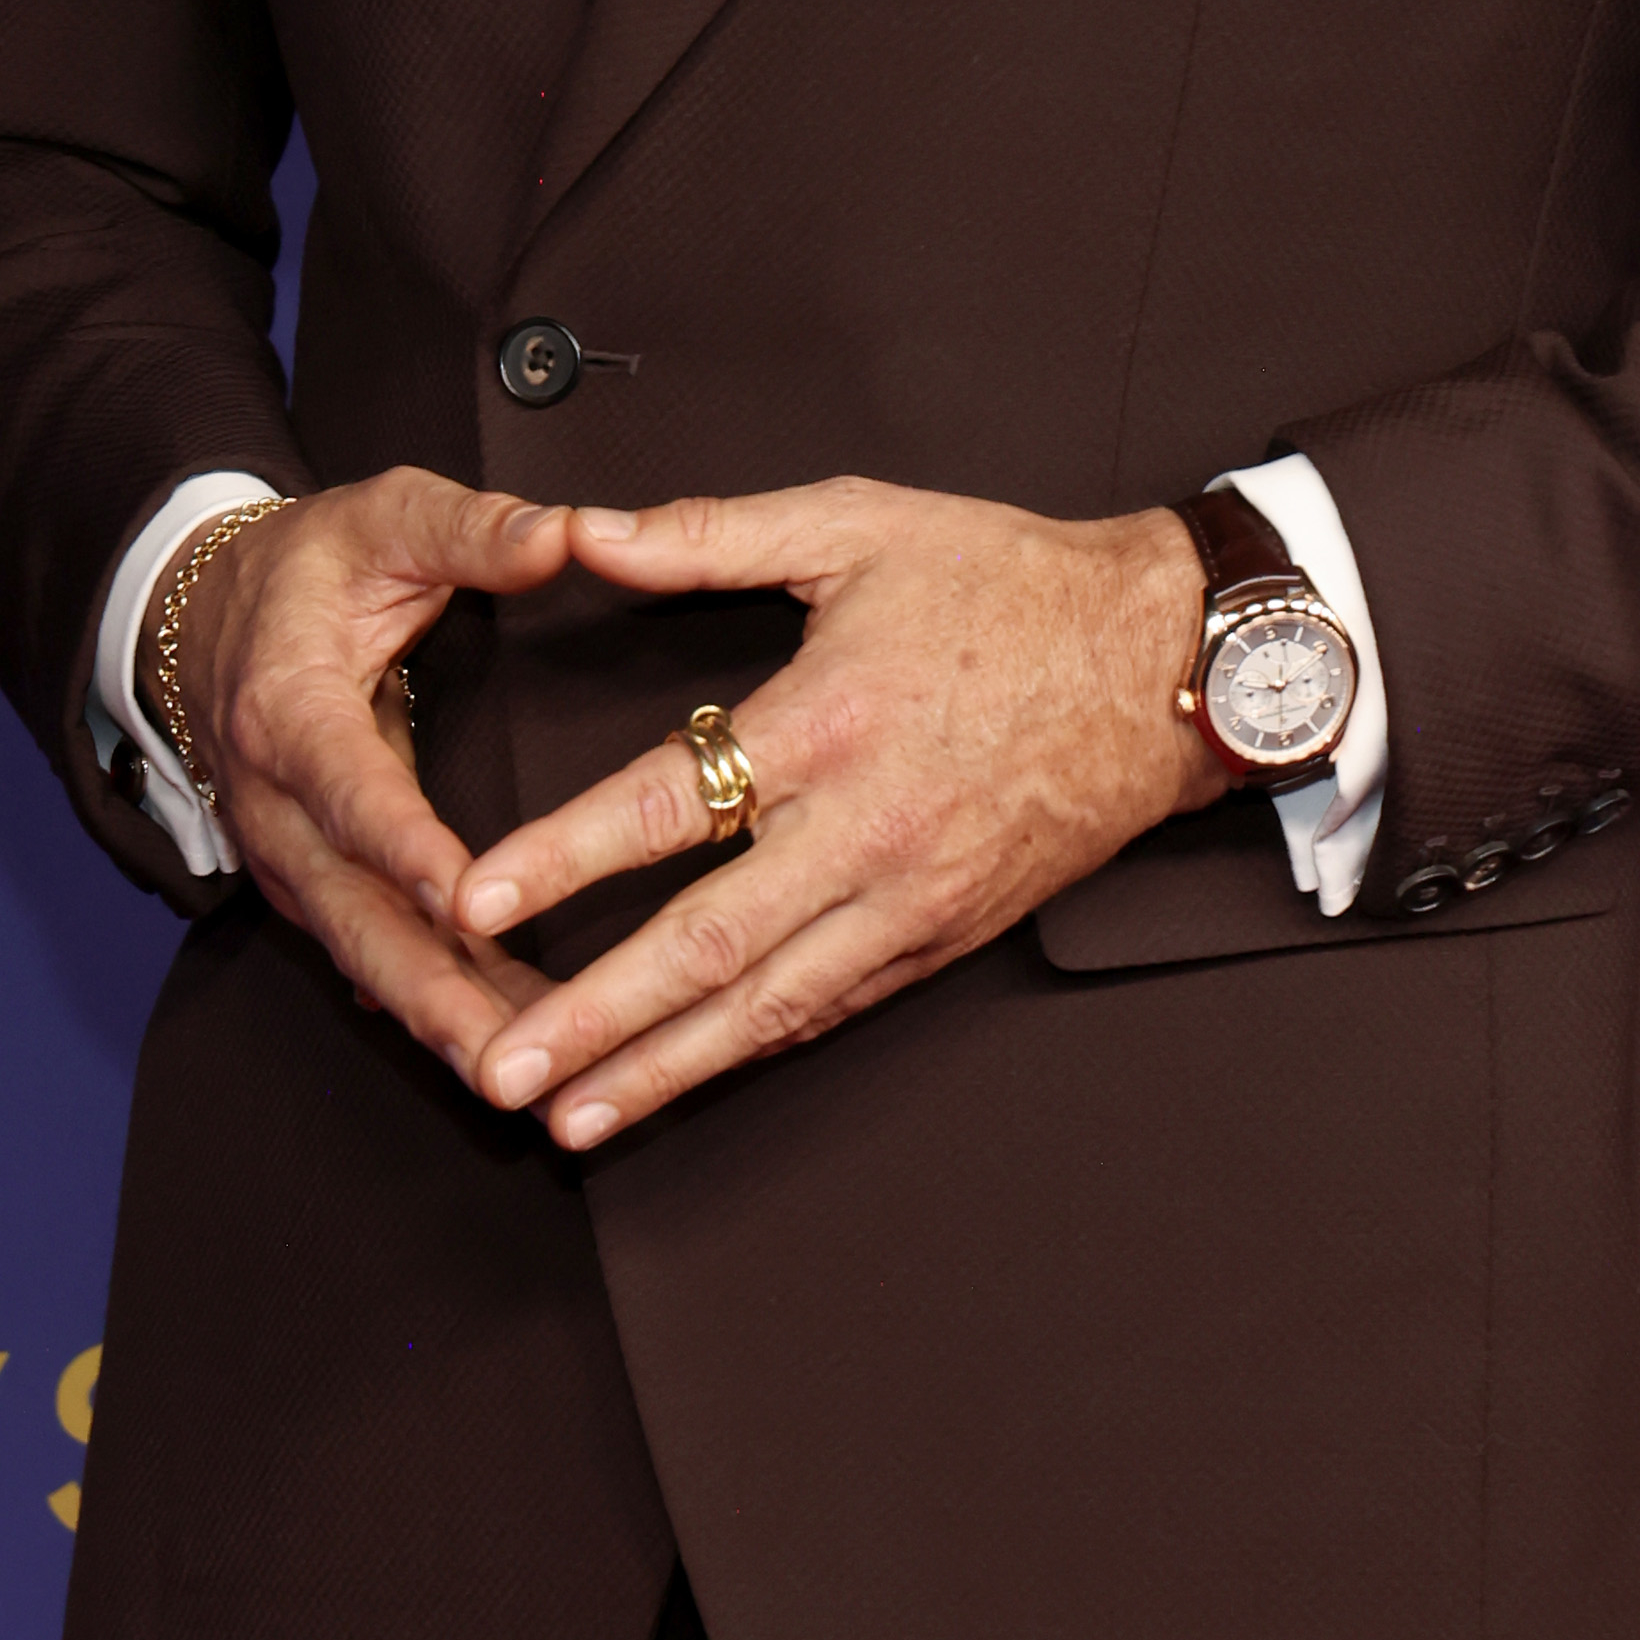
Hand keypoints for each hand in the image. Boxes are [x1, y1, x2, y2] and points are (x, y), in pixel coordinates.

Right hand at [165, 471, 575, 1093]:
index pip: (349, 787)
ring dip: (440, 1022)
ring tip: (524, 1080)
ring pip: (364, 957)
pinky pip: (374, 961)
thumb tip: (564, 534)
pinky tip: (506, 1055)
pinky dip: (433, 1012)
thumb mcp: (383, 518)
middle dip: (430, 989)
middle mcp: (278, 808)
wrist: (201, 617)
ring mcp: (289, 861)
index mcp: (289, 712)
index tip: (463, 896)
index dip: (403, 845)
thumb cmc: (310, 567)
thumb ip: (473, 530)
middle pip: (353, 913)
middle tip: (510, 1051)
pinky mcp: (313, 889)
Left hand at [447, 478, 1222, 1145]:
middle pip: (706, 944)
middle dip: (593, 1016)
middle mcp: (865, 828)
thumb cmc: (1010, 583)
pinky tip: (683, 1080)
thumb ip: (712, 533)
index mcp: (829, 719)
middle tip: (501, 1063)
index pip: (668, 803)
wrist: (1162, 662)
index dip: (564, 859)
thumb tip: (589, 531)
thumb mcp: (859, 523)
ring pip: (766, 1006)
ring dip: (660, 1068)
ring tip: (569, 1116)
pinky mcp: (943, 938)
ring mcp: (908, 898)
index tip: (477, 901)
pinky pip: (830, 1009)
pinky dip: (749, 1054)